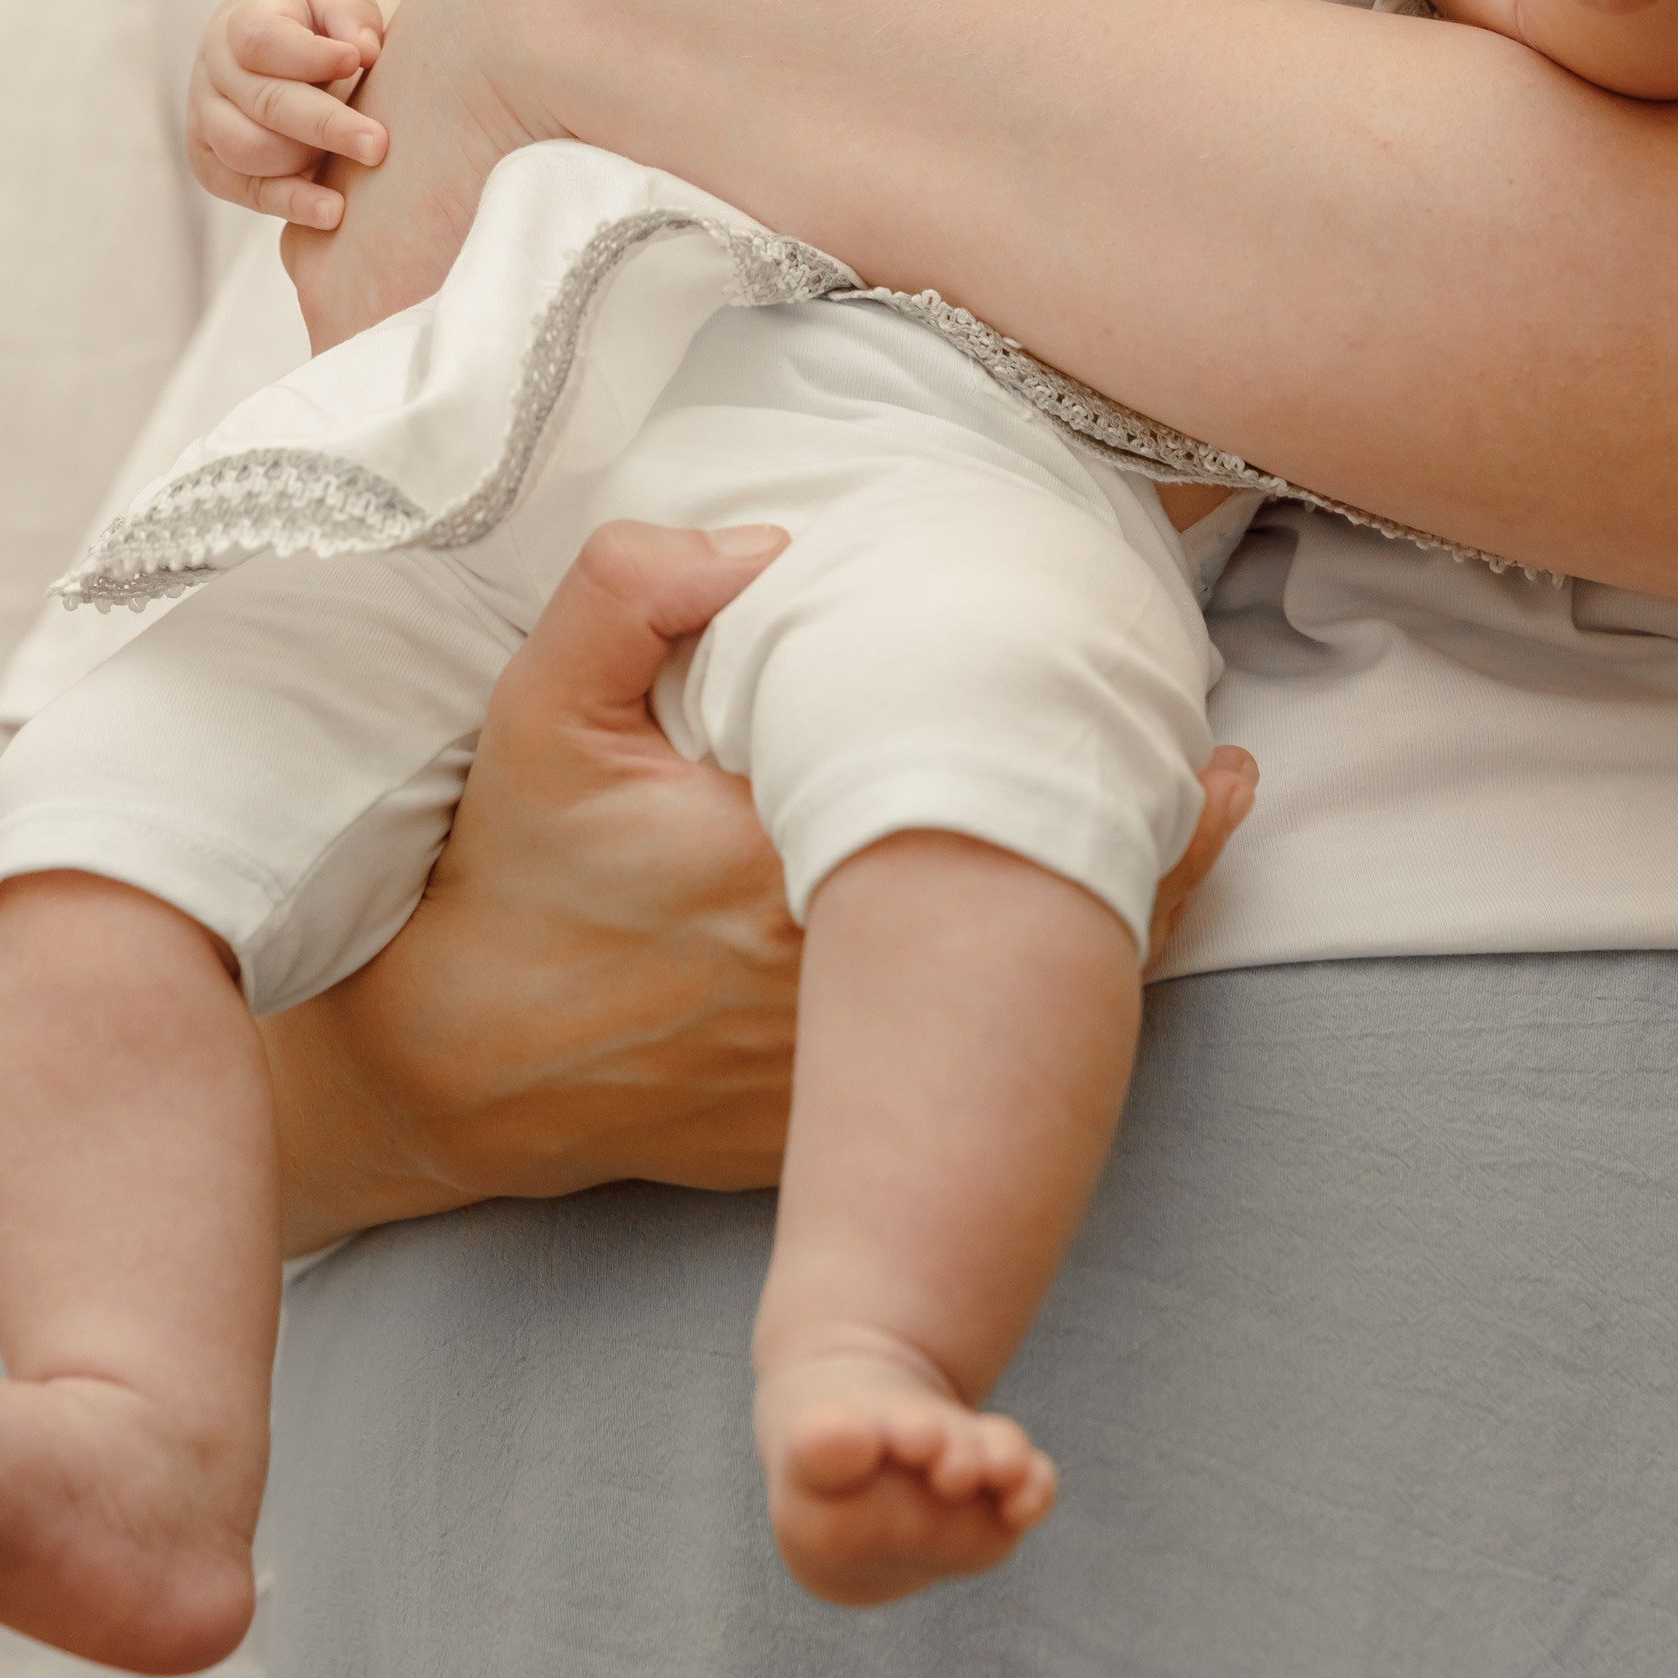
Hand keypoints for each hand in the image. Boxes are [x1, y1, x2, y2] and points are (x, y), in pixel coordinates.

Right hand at [186, 0, 388, 226]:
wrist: (280, 56)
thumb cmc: (316, 25)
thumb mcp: (333, 1)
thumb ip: (351, 14)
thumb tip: (364, 49)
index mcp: (240, 19)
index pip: (261, 40)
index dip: (309, 54)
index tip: (361, 60)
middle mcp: (214, 70)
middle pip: (261, 102)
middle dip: (324, 124)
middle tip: (378, 143)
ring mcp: (206, 119)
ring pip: (246, 149)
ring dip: (306, 159)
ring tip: (362, 160)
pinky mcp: (212, 164)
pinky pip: (245, 190)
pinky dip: (290, 203)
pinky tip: (334, 211)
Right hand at [260, 520, 1256, 1246]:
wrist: (456, 1066)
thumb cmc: (506, 876)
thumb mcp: (536, 712)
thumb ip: (628, 592)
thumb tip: (764, 541)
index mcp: (780, 865)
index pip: (973, 804)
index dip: (1079, 760)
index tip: (1153, 710)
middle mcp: (832, 989)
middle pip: (1027, 908)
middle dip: (1135, 838)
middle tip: (1221, 765)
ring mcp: (842, 1082)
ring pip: (1017, 1003)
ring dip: (1113, 914)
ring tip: (1204, 823)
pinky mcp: (834, 1135)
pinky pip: (973, 1071)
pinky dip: (1037, 1001)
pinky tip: (1094, 933)